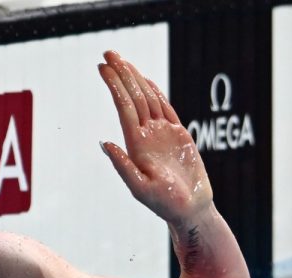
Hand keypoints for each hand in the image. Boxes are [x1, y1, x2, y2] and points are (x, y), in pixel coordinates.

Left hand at [98, 51, 212, 223]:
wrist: (189, 209)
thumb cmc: (165, 204)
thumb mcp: (140, 188)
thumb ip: (123, 166)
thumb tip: (104, 143)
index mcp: (137, 144)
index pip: (123, 108)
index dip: (114, 86)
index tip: (102, 68)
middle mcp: (146, 135)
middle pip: (132, 97)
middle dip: (120, 75)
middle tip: (107, 53)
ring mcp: (161, 133)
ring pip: (147, 99)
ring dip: (134, 78)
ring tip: (120, 60)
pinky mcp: (177, 134)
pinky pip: (164, 107)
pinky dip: (155, 92)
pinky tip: (144, 80)